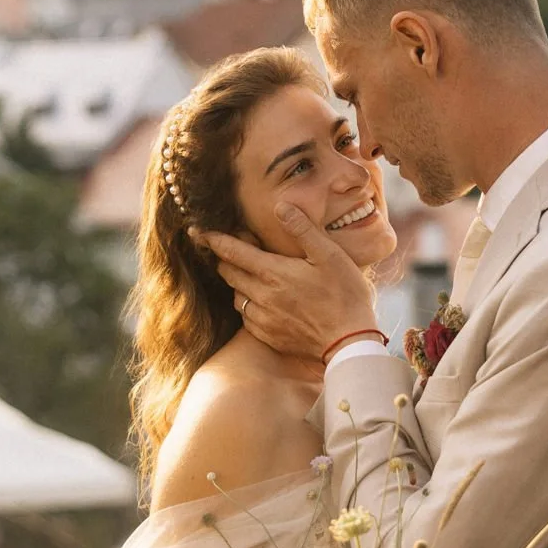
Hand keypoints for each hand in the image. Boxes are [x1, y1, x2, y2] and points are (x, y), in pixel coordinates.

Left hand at [193, 205, 377, 360]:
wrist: (350, 342)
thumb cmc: (345, 295)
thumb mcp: (329, 255)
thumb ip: (302, 229)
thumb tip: (280, 206)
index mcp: (273, 273)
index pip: (232, 252)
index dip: (212, 239)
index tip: (197, 231)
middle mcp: (261, 296)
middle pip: (228, 273)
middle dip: (225, 259)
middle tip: (230, 250)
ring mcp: (263, 319)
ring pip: (236, 296)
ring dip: (238, 283)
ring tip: (251, 276)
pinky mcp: (269, 336)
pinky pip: (247, 318)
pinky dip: (249, 306)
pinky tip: (264, 302)